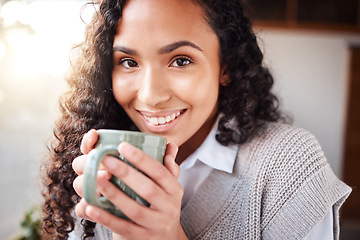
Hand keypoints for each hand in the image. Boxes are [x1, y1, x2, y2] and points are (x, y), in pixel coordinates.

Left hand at [72, 130, 187, 239]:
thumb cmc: (161, 205)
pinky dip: (105, 218)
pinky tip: (90, 207)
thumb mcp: (168, 187)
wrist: (164, 239)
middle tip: (106, 159)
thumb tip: (170, 146)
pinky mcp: (141, 238)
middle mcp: (169, 208)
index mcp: (175, 190)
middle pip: (148, 189)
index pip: (160, 172)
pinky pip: (122, 228)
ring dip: (114, 194)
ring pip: (135, 209)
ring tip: (97, 180)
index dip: (142, 159)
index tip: (122, 146)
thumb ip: (167, 166)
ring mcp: (156, 225)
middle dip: (126, 173)